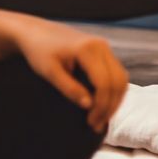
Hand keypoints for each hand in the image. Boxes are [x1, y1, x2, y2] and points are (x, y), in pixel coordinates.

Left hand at [12, 19, 128, 133]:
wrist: (36, 33)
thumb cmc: (39, 52)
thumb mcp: (50, 72)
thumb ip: (69, 88)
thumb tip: (89, 105)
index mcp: (88, 49)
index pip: (104, 82)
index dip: (101, 106)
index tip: (90, 123)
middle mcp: (101, 46)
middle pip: (118, 81)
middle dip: (110, 106)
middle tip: (97, 126)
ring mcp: (104, 47)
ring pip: (121, 78)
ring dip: (115, 100)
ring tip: (101, 119)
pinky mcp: (103, 51)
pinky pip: (116, 73)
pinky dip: (113, 91)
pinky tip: (102, 105)